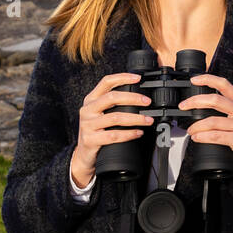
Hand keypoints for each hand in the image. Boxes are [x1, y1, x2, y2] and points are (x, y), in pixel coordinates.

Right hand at [71, 72, 154, 186]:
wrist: (84, 154)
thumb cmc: (96, 131)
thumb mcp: (100, 114)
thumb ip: (113, 105)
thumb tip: (139, 97)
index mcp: (91, 100)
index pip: (106, 82)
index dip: (122, 77)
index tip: (138, 79)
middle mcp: (87, 109)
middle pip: (112, 97)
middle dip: (133, 98)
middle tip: (147, 102)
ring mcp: (87, 125)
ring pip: (115, 117)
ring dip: (135, 118)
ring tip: (148, 120)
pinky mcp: (90, 139)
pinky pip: (113, 135)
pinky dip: (129, 134)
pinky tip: (138, 133)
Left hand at [181, 74, 232, 195]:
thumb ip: (222, 109)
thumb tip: (196, 103)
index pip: (224, 84)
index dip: (208, 79)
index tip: (193, 80)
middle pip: (216, 100)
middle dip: (195, 102)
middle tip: (183, 106)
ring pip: (213, 121)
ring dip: (196, 125)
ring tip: (190, 130)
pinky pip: (216, 136)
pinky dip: (202, 137)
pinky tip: (196, 138)